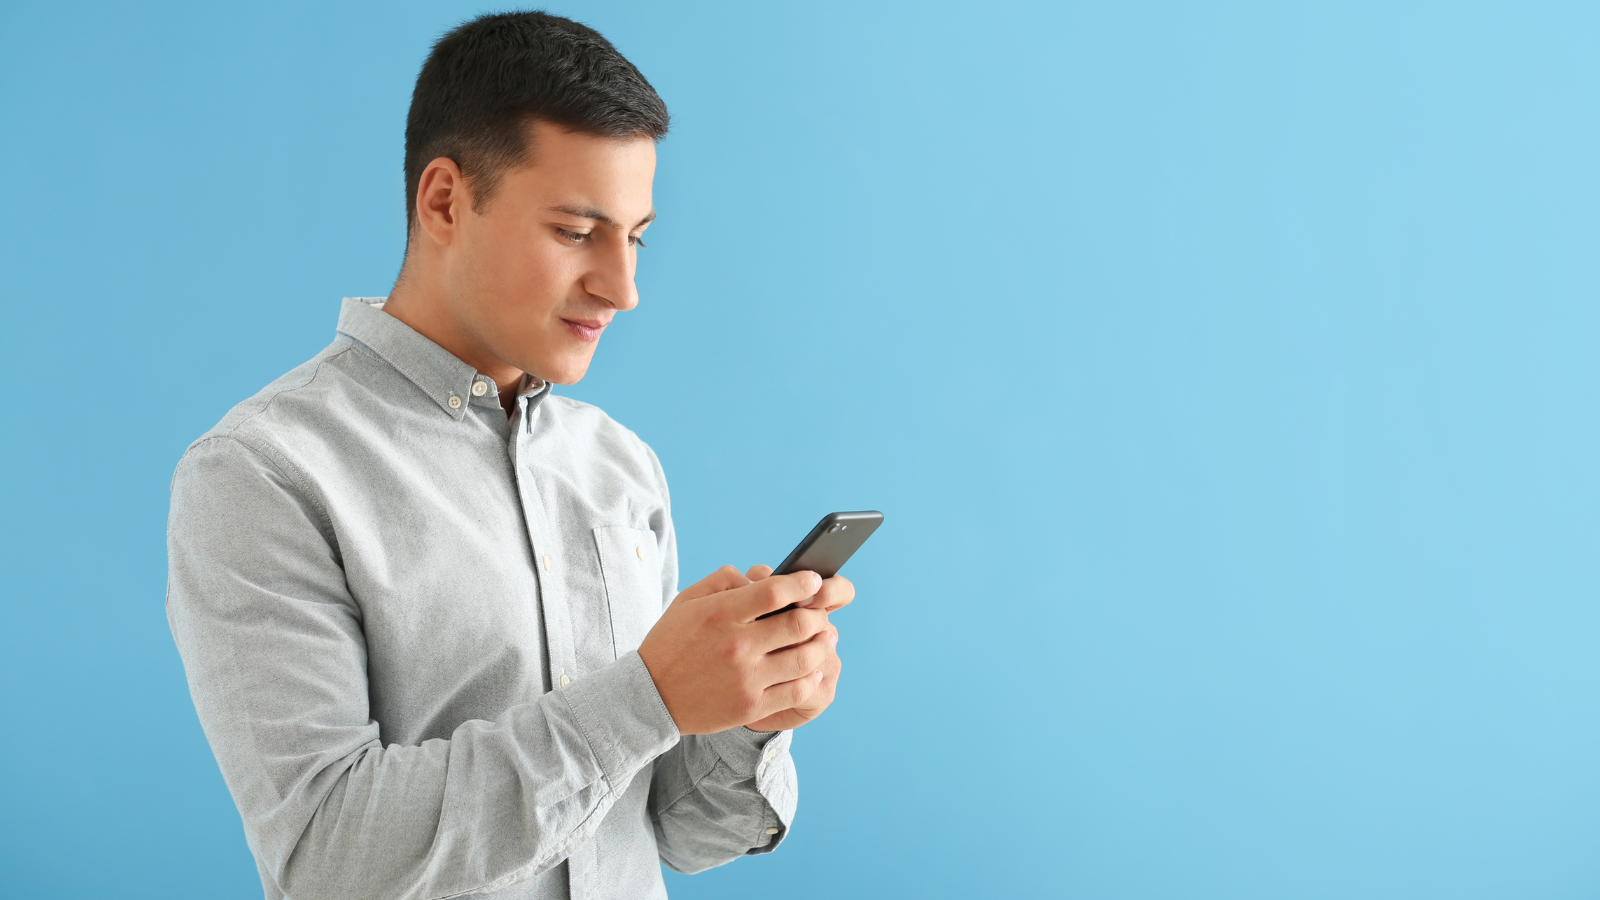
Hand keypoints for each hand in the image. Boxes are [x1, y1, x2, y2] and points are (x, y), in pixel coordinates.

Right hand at [637, 565, 835, 734]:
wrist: (651, 696)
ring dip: (821, 644)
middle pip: (798, 624)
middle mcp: (736, 646)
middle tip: (820, 612)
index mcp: (721, 614)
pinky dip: (813, 677)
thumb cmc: (672, 642)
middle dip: (817, 614)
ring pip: (805, 658)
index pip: (774, 591)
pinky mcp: (751, 706)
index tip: (813, 580)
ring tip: (824, 638)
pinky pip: (797, 691)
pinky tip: (813, 669)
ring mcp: (746, 679)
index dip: (802, 582)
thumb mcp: (688, 600)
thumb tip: (765, 576)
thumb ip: (726, 580)